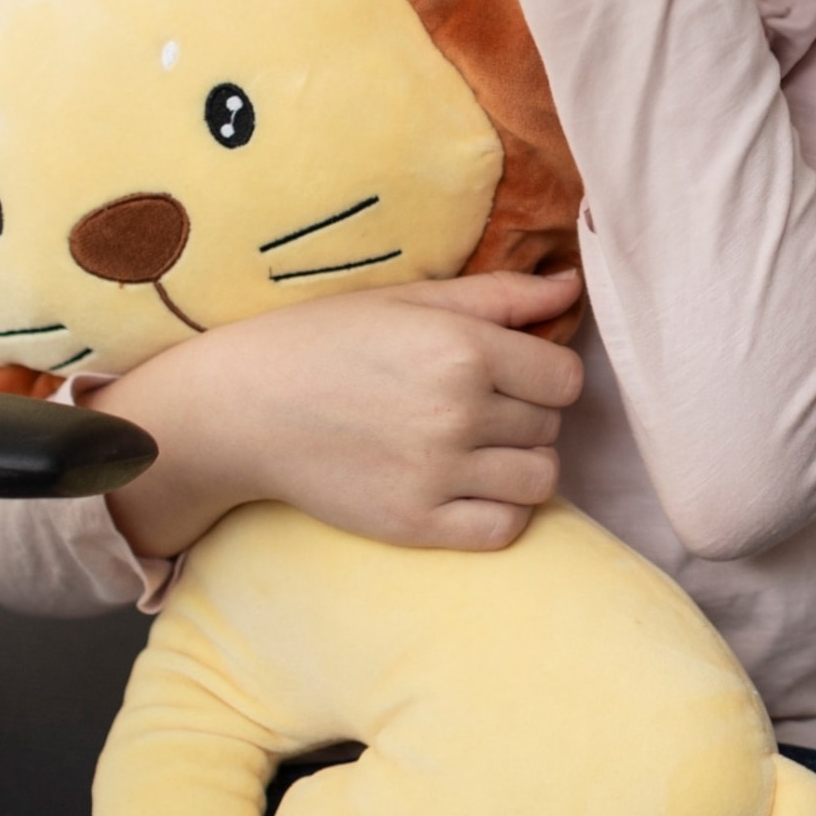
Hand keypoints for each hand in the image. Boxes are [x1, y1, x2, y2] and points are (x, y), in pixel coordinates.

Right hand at [88, 269, 585, 556]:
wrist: (242, 408)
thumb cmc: (325, 341)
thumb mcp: (409, 300)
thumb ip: (499, 295)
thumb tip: (574, 287)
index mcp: (462, 349)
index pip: (565, 378)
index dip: (546, 374)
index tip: (514, 374)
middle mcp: (458, 413)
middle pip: (551, 427)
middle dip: (527, 415)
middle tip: (479, 407)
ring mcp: (437, 474)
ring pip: (540, 480)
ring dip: (521, 464)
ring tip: (478, 448)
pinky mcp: (415, 523)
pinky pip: (504, 528)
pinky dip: (500, 511)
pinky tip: (467, 487)